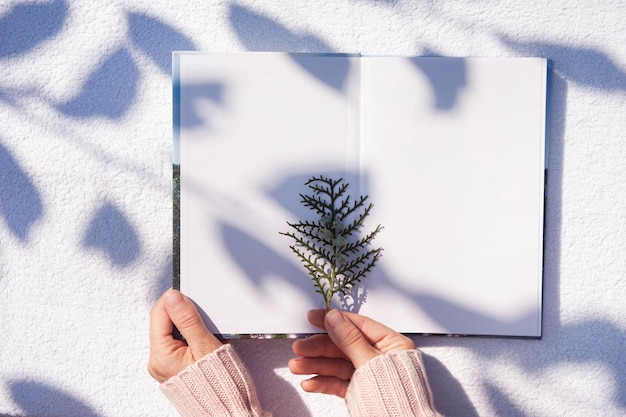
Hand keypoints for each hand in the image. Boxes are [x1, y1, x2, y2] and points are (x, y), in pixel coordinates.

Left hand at [148, 289, 222, 382]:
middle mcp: (158, 361)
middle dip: (181, 311)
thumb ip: (188, 319)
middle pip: (163, 321)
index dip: (173, 299)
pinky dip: (189, 333)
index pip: (159, 314)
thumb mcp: (205, 345)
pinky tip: (203, 336)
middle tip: (200, 309)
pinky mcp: (174, 366)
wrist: (227, 408)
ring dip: (187, 322)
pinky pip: (177, 341)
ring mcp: (165, 364)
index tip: (187, 290)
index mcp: (161, 356)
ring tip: (205, 327)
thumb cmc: (219, 383)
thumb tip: (174, 297)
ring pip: (171, 330)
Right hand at [289, 309, 414, 397]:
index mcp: (391, 344)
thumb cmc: (398, 398)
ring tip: (297, 367)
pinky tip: (310, 382)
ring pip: (337, 365)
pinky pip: (339, 382)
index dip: (334, 320)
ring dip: (315, 365)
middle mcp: (379, 357)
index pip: (358, 325)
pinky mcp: (359, 390)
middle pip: (343, 346)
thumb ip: (350, 339)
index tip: (313, 317)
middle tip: (299, 348)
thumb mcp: (371, 363)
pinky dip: (323, 382)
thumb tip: (334, 318)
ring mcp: (368, 374)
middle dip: (319, 348)